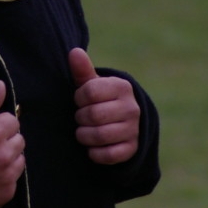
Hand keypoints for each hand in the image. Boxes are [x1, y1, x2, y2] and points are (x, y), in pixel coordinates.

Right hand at [0, 80, 24, 207]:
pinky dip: (6, 176)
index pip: (12, 120)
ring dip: (9, 158)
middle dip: (7, 140)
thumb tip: (1, 85)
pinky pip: (15, 178)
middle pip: (19, 139)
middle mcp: (4, 154)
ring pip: (20, 159)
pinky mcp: (7, 192)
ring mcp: (7, 175)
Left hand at [70, 48, 139, 164]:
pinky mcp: (131, 149)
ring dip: (84, 136)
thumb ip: (82, 70)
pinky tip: (92, 147)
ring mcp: (133, 129)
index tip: (80, 100)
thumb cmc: (101, 99)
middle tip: (81, 117)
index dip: (78, 97)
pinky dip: (94, 153)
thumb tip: (74, 52)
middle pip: (93, 115)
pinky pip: (107, 155)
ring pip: (99, 136)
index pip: (89, 91)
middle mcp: (131, 107)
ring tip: (84, 131)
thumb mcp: (92, 84)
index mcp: (121, 87)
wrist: (123, 121)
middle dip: (80, 118)